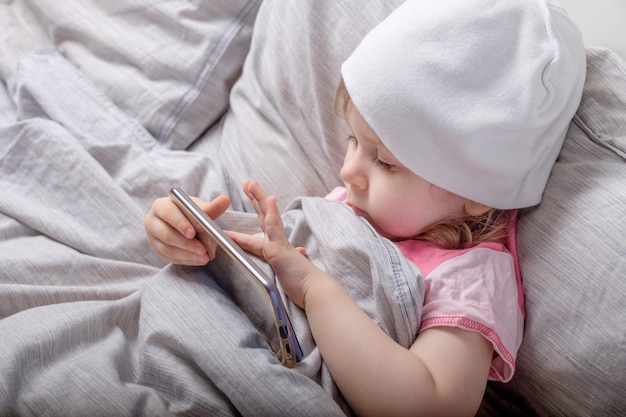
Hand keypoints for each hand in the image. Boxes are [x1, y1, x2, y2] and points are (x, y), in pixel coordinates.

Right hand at [144, 193, 230, 264]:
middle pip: (166, 234)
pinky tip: (199, 260)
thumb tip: (225, 200)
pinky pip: (170, 258)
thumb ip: (212, 207)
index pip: (168, 213)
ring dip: (188, 254)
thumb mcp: (200, 208)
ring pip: (168, 248)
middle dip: (186, 243)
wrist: (185, 223)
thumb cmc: (191, 212)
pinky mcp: (157, 250)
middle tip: (203, 250)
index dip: (181, 223)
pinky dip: (186, 260)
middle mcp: (152, 221)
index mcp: (160, 206)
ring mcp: (153, 237)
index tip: (194, 233)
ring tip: (204, 257)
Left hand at [227, 180, 320, 306]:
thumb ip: (291, 260)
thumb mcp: (290, 271)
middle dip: (257, 199)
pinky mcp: (280, 250)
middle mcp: (279, 243)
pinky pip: (274, 228)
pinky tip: (269, 199)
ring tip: (251, 184)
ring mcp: (279, 244)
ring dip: (260, 199)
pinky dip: (271, 213)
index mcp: (279, 248)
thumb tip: (301, 251)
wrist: (315, 291)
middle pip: (265, 216)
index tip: (255, 199)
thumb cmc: (303, 285)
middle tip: (248, 183)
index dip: (260, 212)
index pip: (266, 227)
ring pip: (268, 217)